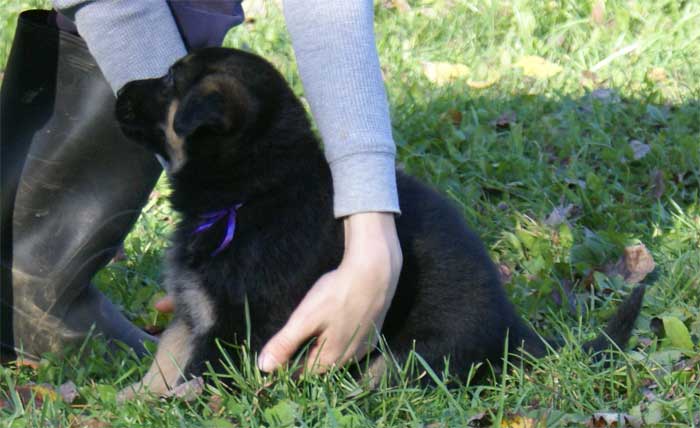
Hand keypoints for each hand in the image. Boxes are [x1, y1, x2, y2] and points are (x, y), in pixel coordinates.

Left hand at [258, 212, 401, 372]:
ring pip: (335, 354)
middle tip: (294, 333)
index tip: (276, 350)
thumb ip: (284, 344)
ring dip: (321, 346)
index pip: (300, 374)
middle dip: (303, 355)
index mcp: (329, 360)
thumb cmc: (338, 293)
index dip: (285, 365)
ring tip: (313, 327)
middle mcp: (349, 360)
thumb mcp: (305, 318)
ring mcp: (364, 348)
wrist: (375, 272)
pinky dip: (338, 337)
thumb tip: (262, 368)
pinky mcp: (373, 334)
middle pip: (318, 365)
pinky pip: (349, 344)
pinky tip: (334, 322)